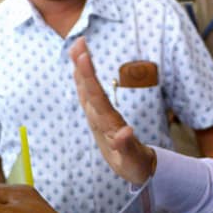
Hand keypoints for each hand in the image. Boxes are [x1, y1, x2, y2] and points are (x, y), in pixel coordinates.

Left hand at [70, 36, 156, 184]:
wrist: (130, 171)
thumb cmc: (134, 166)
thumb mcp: (134, 162)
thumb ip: (128, 148)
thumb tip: (127, 132)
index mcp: (108, 126)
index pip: (96, 98)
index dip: (89, 77)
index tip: (84, 57)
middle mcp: (98, 119)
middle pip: (88, 88)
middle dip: (82, 65)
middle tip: (79, 41)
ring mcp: (96, 116)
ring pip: (85, 88)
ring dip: (80, 66)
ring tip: (77, 45)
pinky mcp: (98, 115)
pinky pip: (88, 92)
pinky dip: (83, 76)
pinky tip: (79, 63)